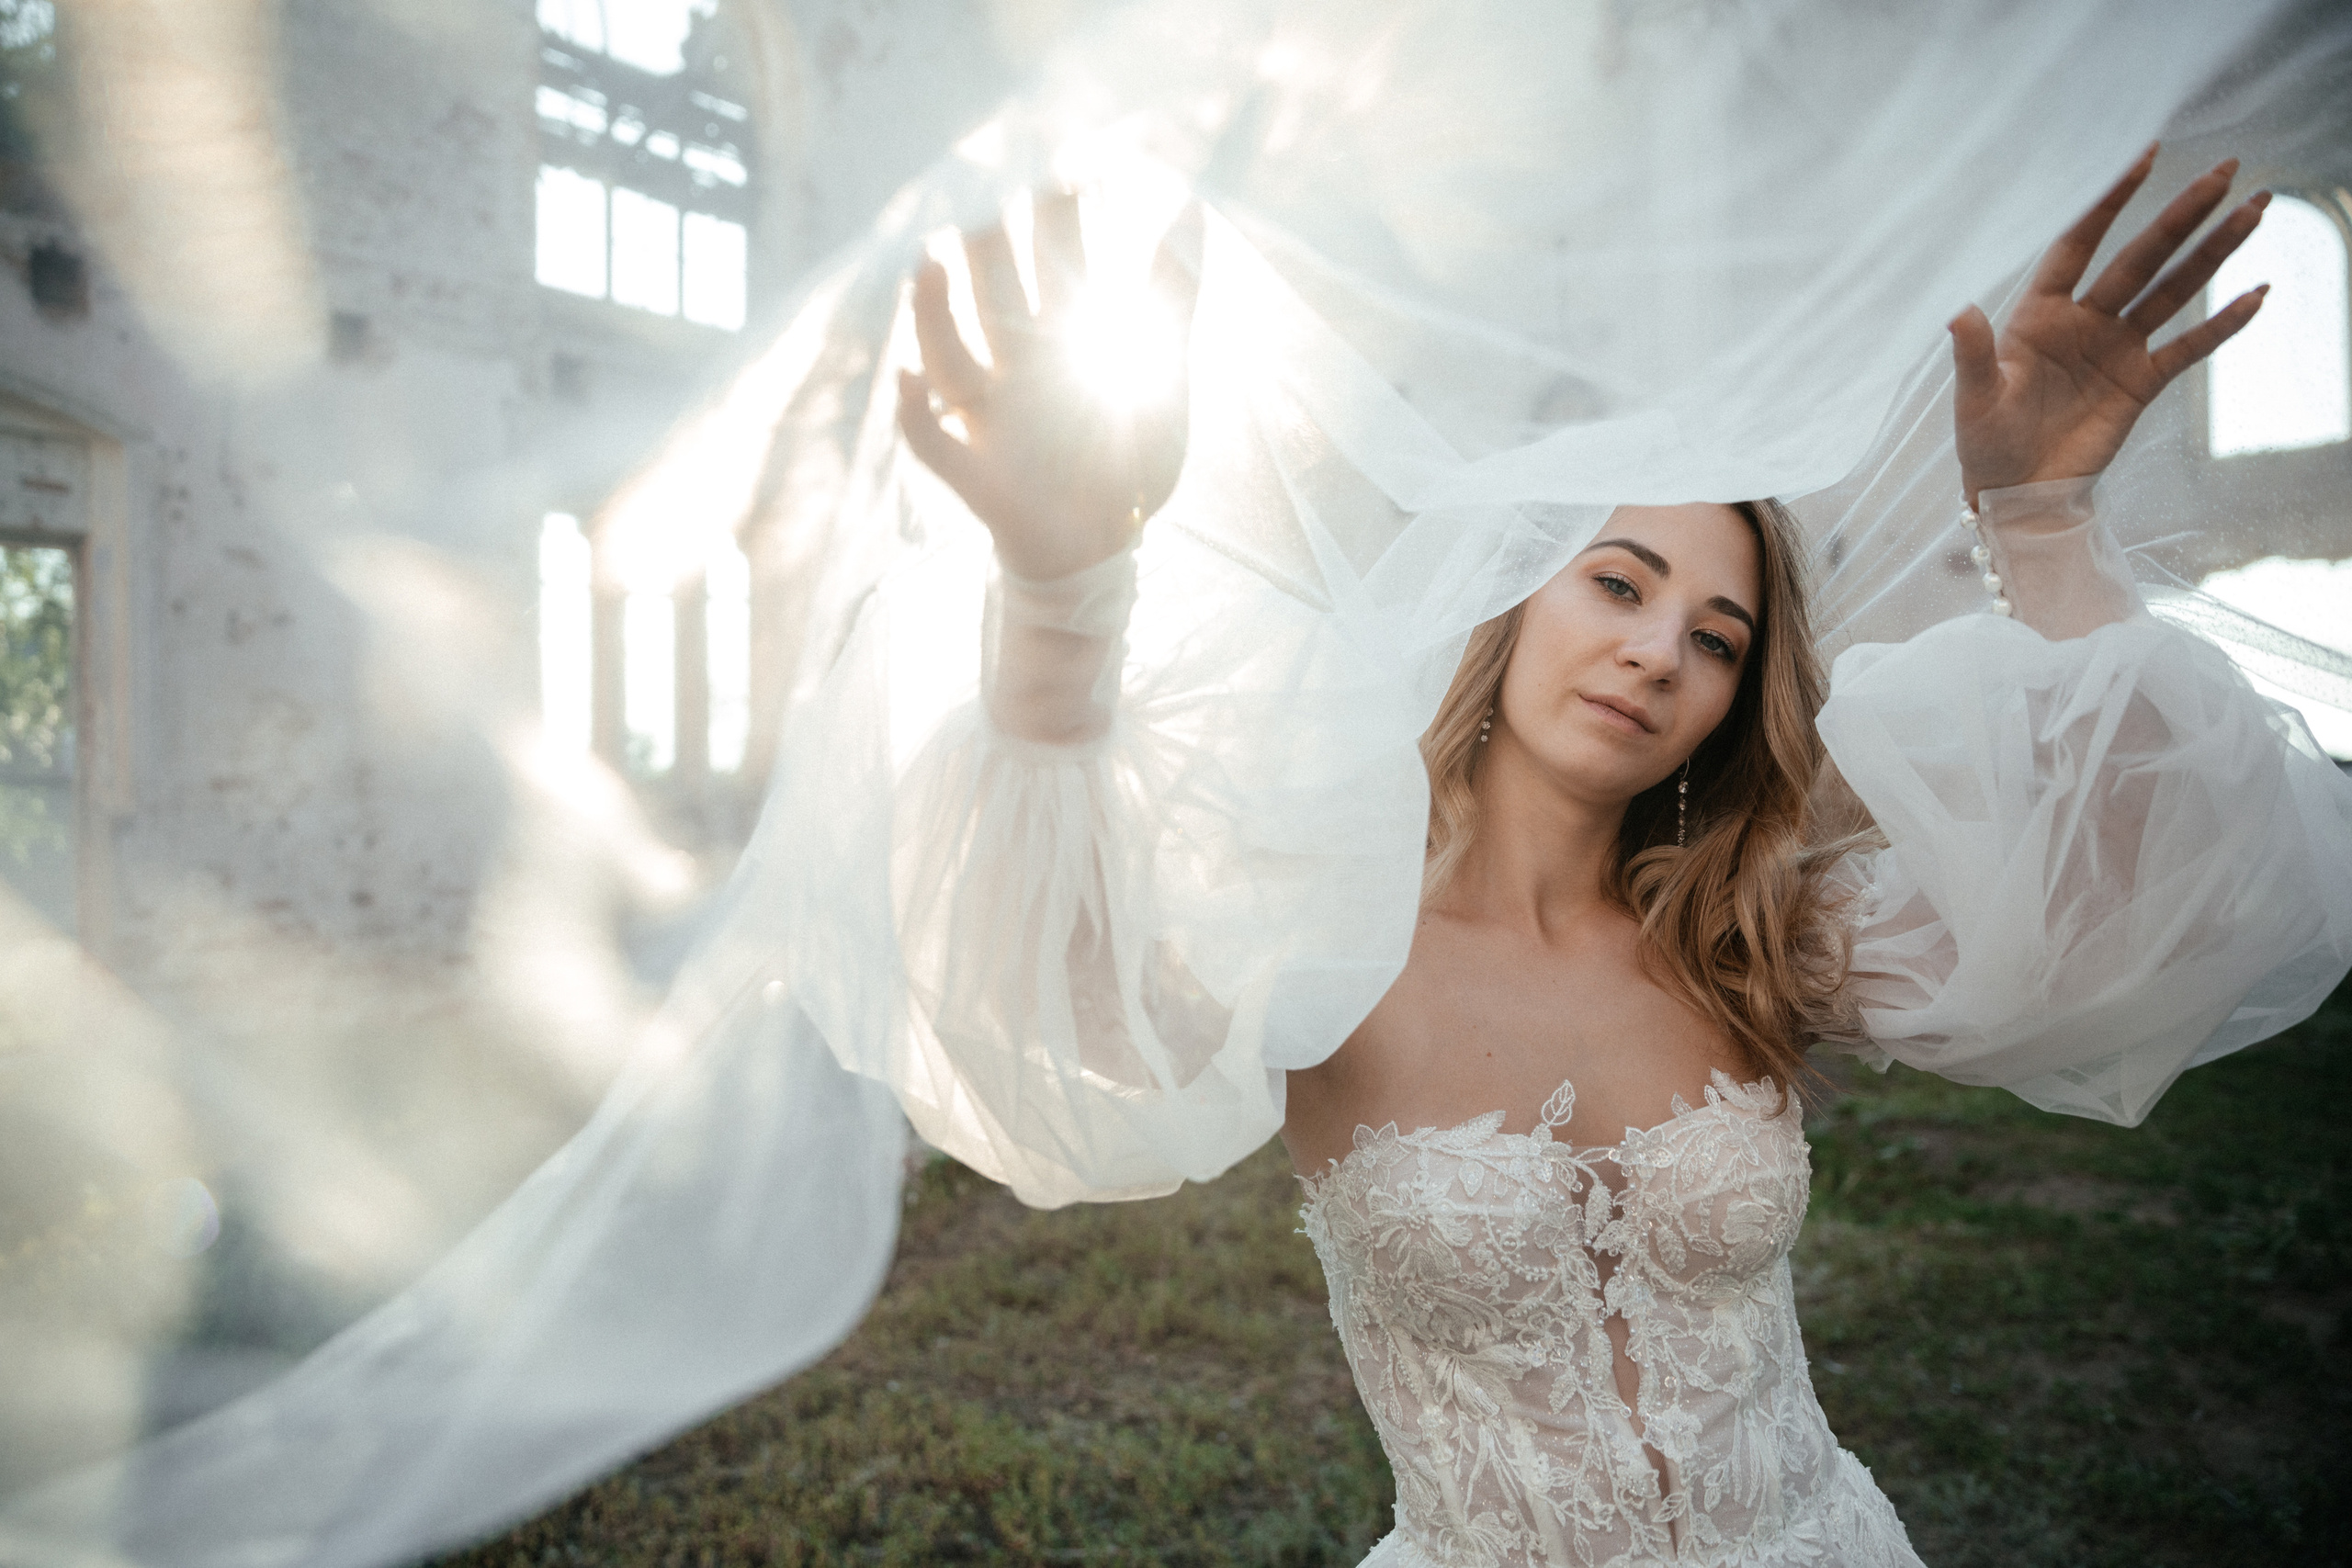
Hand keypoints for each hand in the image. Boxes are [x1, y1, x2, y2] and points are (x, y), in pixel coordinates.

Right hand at [895, 192, 1201, 580]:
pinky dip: (914, 414)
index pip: (1056, 266)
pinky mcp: (978, 475)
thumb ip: (1174, 298)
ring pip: (952, 356)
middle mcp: (1018, 371)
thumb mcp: (1167, 378)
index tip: (1066, 170)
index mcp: (1063, 341)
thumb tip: (1194, 209)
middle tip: (987, 196)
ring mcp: (992, 420)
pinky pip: (934, 443)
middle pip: (995, 297)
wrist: (1105, 543)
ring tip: (928, 263)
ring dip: (935, 312)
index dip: (1058, 221)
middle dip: (989, 250)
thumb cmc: (1131, 455)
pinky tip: (903, 377)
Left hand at [1951, 147, 2269, 508]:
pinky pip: (2188, 348)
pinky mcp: (2140, 383)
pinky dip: (2222, 325)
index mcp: (2040, 314)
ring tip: (2255, 211)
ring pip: (2172, 289)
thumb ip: (1974, 356)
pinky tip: (2256, 294)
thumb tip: (1959, 313)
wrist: (2016, 494)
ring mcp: (2116, 349)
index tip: (2145, 156)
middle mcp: (2084, 321)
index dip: (2109, 201)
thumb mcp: (1975, 400)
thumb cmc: (1985, 444)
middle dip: (2181, 214)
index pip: (2079, 243)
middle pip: (2140, 256)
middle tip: (2226, 169)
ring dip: (2213, 252)